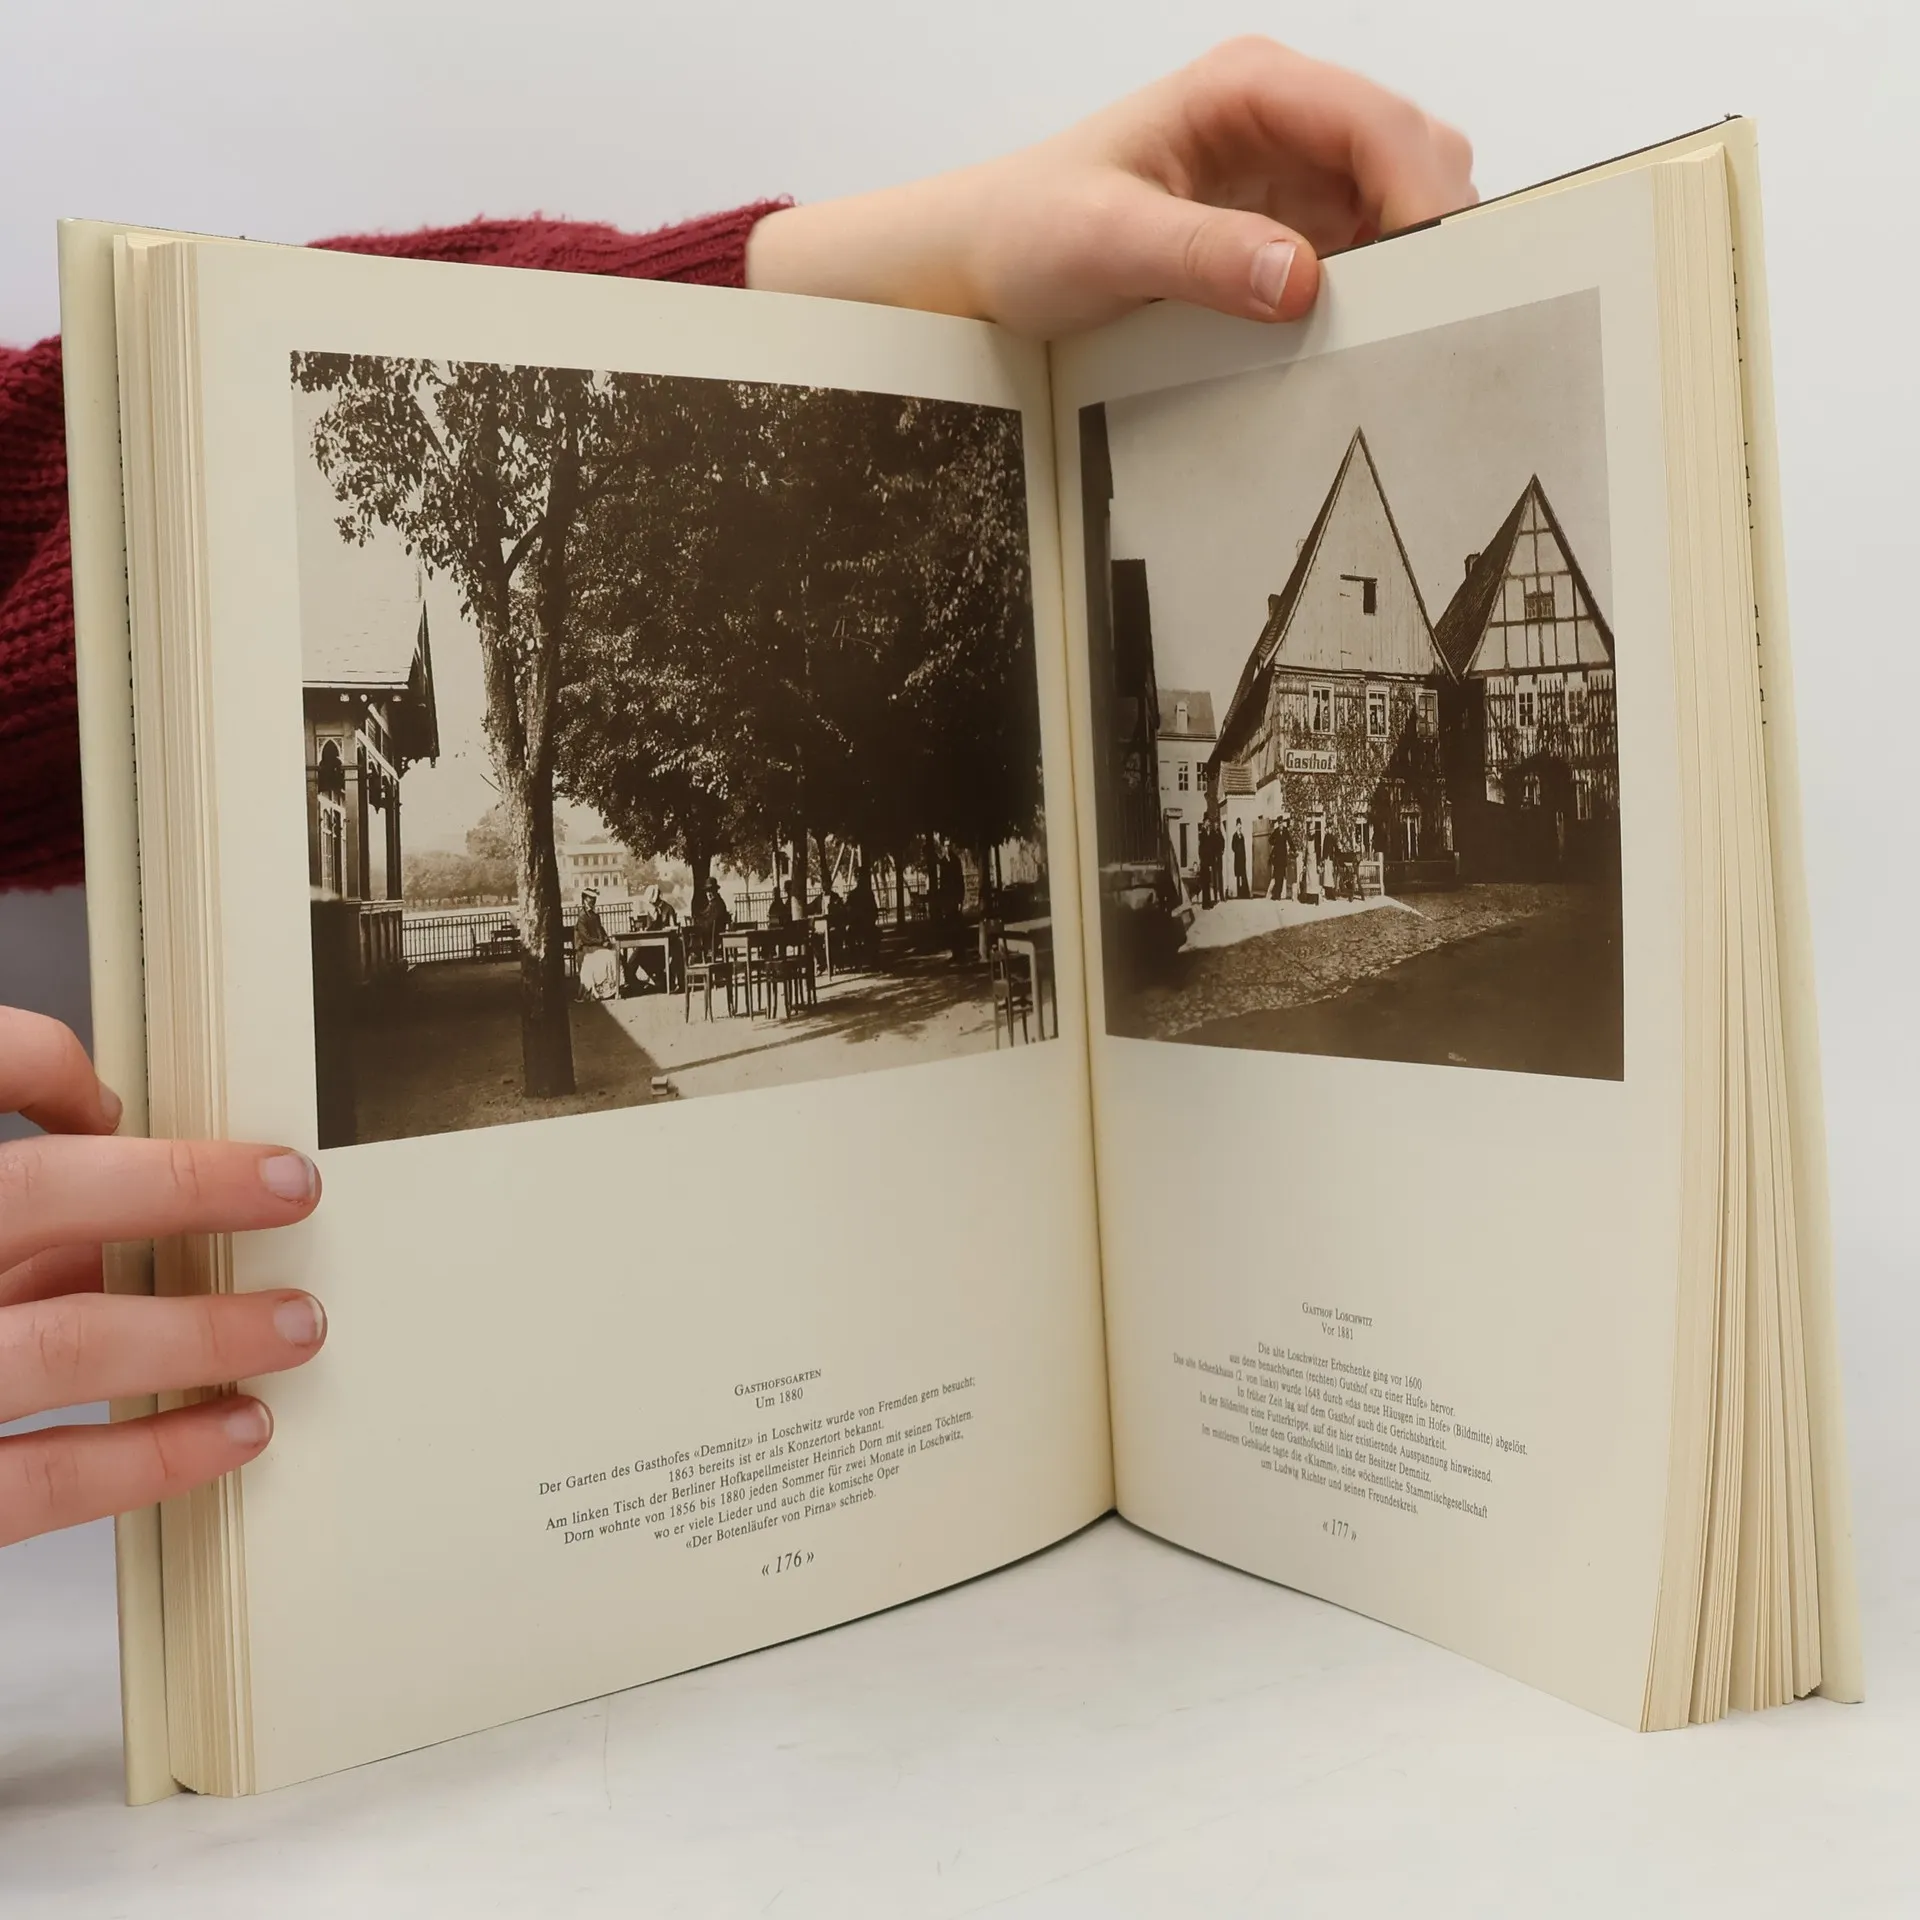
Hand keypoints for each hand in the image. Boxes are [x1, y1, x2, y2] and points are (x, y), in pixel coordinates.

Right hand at [0, 1007, 326, 1546]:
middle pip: (40, 1193)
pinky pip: (52, 1475)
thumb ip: (2, 1217)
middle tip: (292, 1187)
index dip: (43, 1062)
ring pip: (69, 1338)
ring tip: (293, 1325)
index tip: (112, 1097)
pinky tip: (234, 1429)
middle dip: (184, 1184)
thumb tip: (108, 1183)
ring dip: (205, 1330)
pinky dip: (161, 1452)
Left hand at [746, 36, 1475, 336]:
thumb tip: (1298, 278)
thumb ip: (1199, 255)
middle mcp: (1282, 121)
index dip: (1420, 191)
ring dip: (1408, 267)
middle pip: (1409, 157)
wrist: (982, 264)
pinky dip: (1374, 296)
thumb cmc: (1026, 231)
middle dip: (1429, 230)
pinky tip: (1358, 343)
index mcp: (1247, 90)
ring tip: (1395, 337)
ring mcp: (1287, 178)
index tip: (1435, 270)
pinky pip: (1360, 258)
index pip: (1374, 121)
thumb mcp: (1103, 241)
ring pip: (1396, 208)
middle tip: (1426, 319)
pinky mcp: (1281, 234)